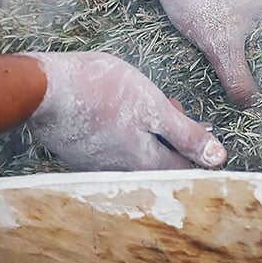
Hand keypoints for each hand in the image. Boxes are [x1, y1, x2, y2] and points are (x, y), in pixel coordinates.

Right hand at [20, 51, 226, 170]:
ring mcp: (95, 166)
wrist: (43, 89)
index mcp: (145, 162)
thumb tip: (218, 158)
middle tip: (167, 107)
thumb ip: (185, 133)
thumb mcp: (152, 106)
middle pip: (158, 162)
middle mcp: (121, 172)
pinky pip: (107, 151)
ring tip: (138, 105)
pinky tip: (111, 114)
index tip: (196, 125)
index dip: (195, 147)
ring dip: (143, 136)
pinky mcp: (76, 155)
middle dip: (169, 139)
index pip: (183, 168)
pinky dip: (118, 135)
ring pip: (132, 157)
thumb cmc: (99, 90)